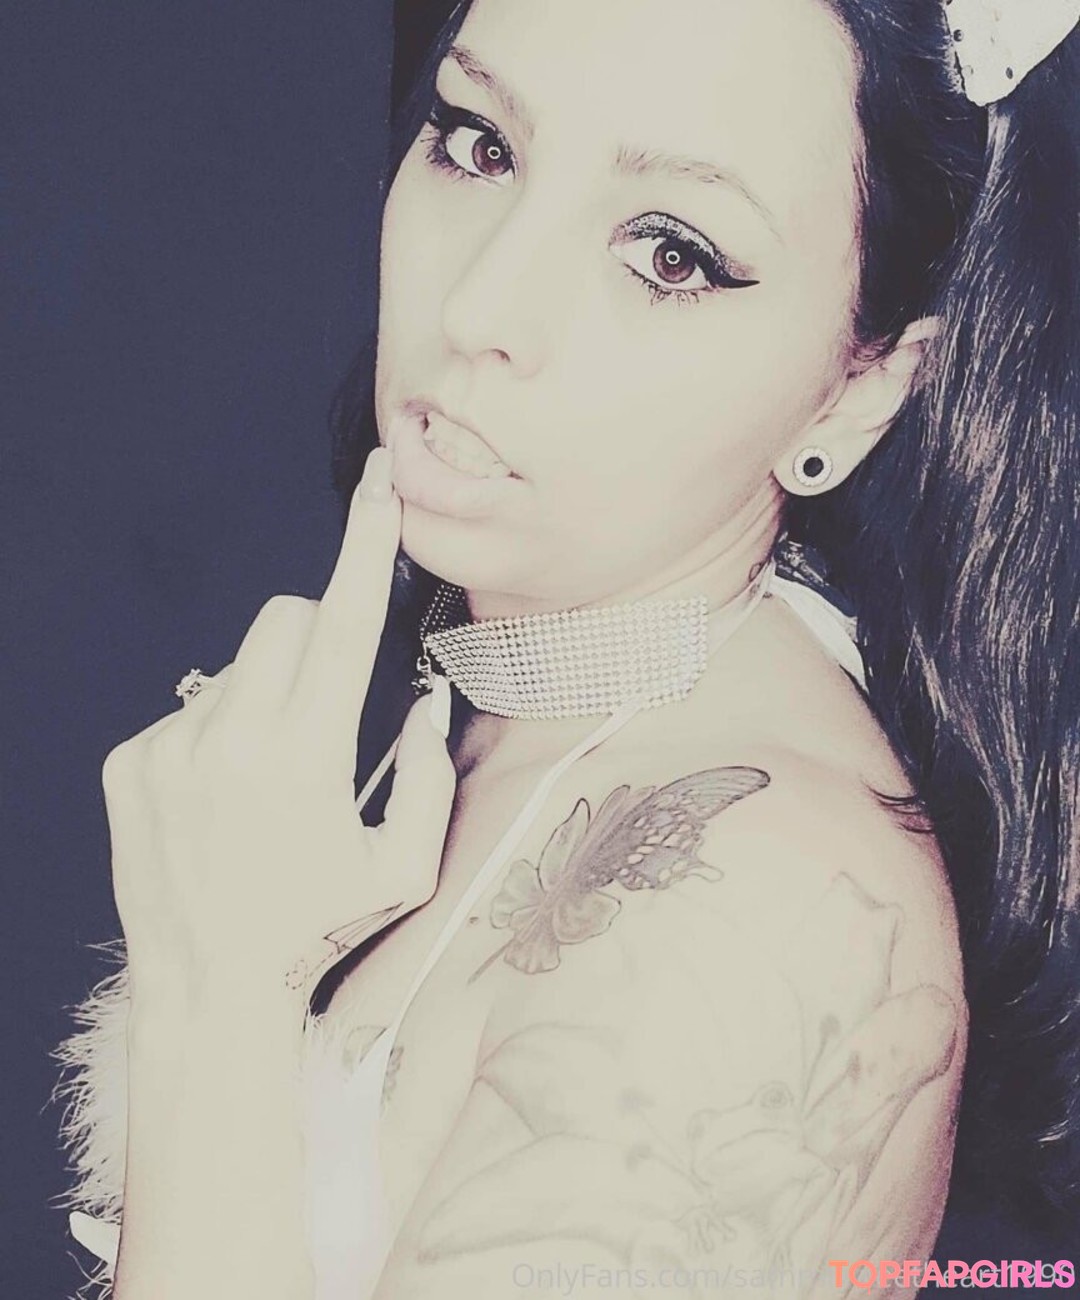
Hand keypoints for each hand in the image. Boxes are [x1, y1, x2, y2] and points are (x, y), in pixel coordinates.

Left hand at [101, 446, 456, 1009]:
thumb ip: (430, 776)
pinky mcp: (128, 762)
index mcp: (306, 757)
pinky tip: (221, 798)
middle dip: (318, 633)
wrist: (208, 988)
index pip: (345, 621)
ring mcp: (169, 747)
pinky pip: (189, 706)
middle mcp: (231, 738)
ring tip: (265, 780)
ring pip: (237, 665)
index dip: (367, 542)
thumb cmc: (316, 929)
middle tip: (326, 704)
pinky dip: (217, 730)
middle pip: (285, 616)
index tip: (377, 483)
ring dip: (266, 693)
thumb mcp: (404, 867)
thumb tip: (423, 701)